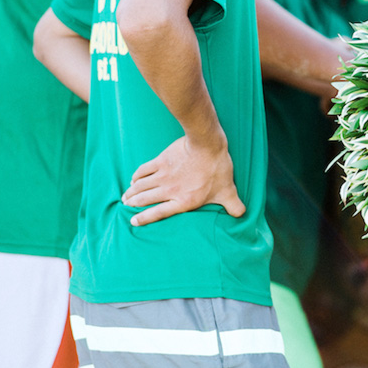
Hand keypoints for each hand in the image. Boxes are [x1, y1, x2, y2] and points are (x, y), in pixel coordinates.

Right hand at [121, 135, 245, 225]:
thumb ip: (233, 205)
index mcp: (183, 201)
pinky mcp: (160, 161)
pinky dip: (136, 176)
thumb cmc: (217, 170)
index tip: (133, 221)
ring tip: (126, 196)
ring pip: (141, 186)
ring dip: (132, 192)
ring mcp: (163, 176)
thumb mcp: (227, 191)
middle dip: (133, 204)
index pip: (159, 213)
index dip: (144, 218)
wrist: (207, 146)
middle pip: (145, 199)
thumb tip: (241, 214)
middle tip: (126, 205)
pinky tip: (134, 178)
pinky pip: (143, 170)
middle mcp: (169, 190)